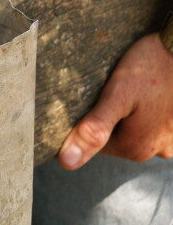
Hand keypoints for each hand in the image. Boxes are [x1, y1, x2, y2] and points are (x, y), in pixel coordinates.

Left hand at [58, 33, 172, 169]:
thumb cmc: (150, 67)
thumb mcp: (116, 96)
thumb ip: (93, 129)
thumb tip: (67, 162)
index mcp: (135, 148)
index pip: (94, 142)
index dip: (88, 119)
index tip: (93, 96)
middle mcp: (156, 151)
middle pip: (115, 136)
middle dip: (109, 114)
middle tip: (113, 88)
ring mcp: (172, 140)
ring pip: (134, 128)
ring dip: (129, 111)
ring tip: (132, 87)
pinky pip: (154, 122)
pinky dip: (146, 108)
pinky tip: (147, 91)